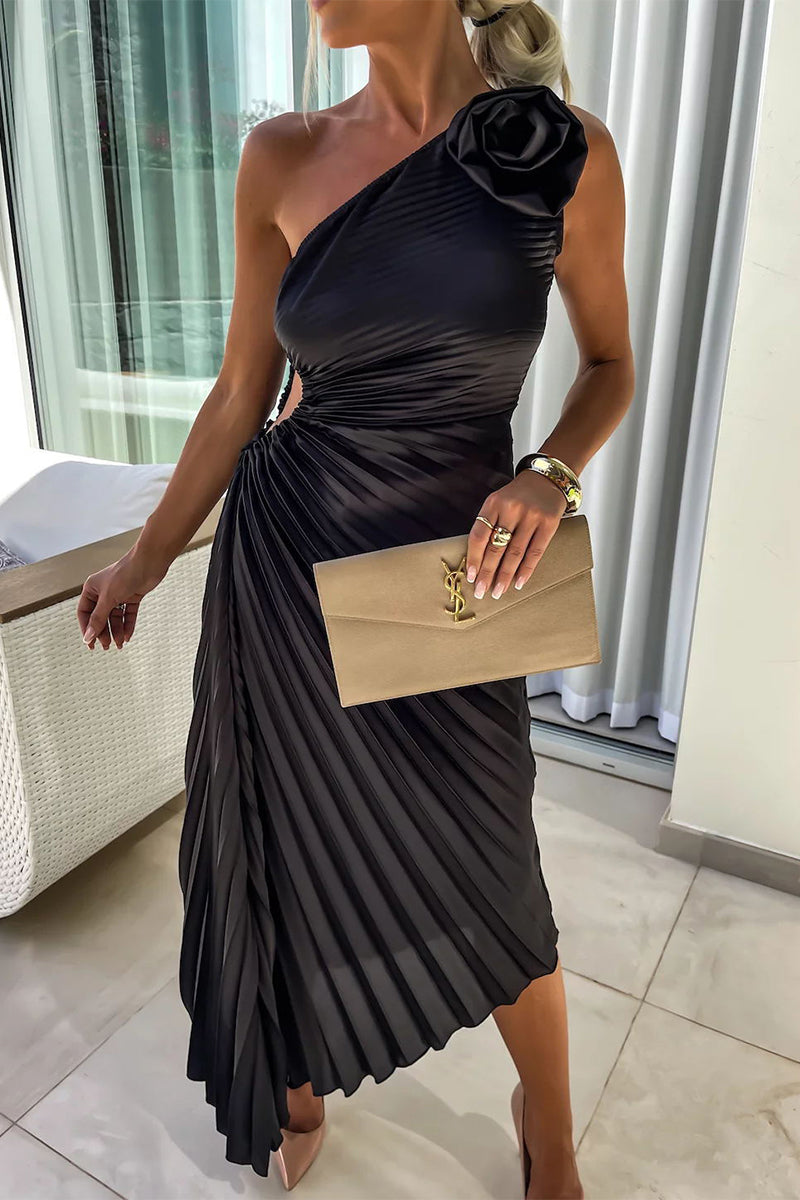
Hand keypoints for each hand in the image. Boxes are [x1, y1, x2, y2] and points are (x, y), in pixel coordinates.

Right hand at [76, 546, 168, 649]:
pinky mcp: (132, 596)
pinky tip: (128, 637)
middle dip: (103, 632)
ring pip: (115, 618)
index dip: (87, 629)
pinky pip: (128, 614)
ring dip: (117, 631)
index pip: (85, 613)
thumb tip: (88, 637)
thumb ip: (98, 619)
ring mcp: (119, 594)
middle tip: (107, 646)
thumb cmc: (125, 574)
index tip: (91, 644)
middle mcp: (104, 592)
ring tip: (120, 644)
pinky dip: (128, 625)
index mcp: (92, 588)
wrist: (149, 562)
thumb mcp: (108, 599)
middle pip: (100, 617)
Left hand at [466, 471, 567, 599]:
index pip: (479, 535)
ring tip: (498, 591)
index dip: (473, 558)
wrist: (547, 479)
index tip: (470, 576)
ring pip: (515, 553)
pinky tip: (518, 582)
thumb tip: (478, 560)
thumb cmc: (517, 496)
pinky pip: (535, 552)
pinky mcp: (549, 524)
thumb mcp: (498, 502)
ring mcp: (531, 516)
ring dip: (504, 576)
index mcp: (493, 503)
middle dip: (487, 573)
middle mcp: (511, 509)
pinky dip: (526, 570)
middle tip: (481, 591)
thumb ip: (488, 524)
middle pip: (496, 547)